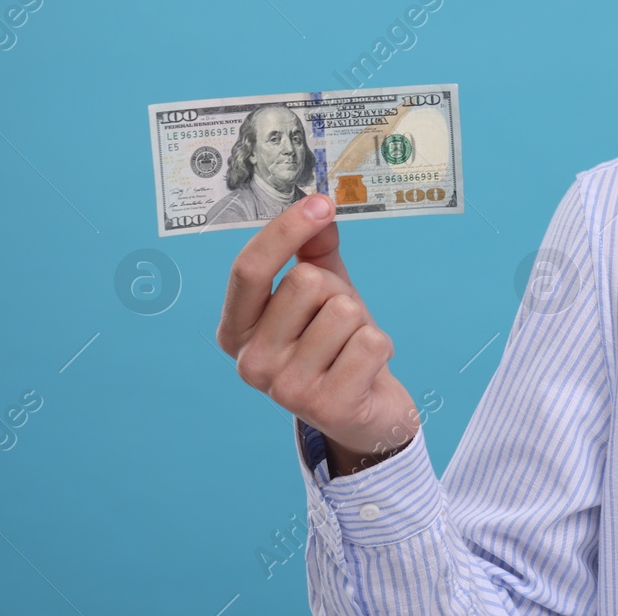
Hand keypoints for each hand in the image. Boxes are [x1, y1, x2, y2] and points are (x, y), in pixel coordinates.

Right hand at [216, 193, 419, 474]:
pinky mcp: (327, 407)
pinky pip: (371, 342)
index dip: (285, 231)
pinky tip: (368, 370)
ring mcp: (285, 390)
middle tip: (341, 324)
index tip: (320, 203)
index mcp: (236, 331)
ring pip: (343, 310)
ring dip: (361, 322)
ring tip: (353, 349)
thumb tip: (319, 207)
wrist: (367, 414)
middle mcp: (250, 363)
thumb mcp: (323, 293)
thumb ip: (315, 250)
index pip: (249, 269)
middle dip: (337, 291)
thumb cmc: (337, 346)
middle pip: (305, 283)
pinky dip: (381, 347)